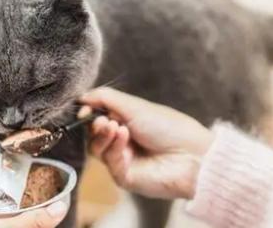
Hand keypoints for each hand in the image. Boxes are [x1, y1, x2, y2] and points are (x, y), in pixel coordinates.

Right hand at [80, 87, 214, 199]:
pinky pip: (109, 162)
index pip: (99, 117)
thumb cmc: (170, 127)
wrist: (191, 155)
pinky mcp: (125, 177)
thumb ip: (106, 99)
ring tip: (114, 126)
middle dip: (95, 124)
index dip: (89, 112)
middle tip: (102, 119)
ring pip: (97, 148)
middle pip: (94, 134)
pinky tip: (124, 136)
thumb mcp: (136, 106)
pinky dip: (114, 146)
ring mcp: (124, 160)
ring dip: (103, 135)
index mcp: (129, 122)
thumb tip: (81, 96)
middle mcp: (125, 141)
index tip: (84, 107)